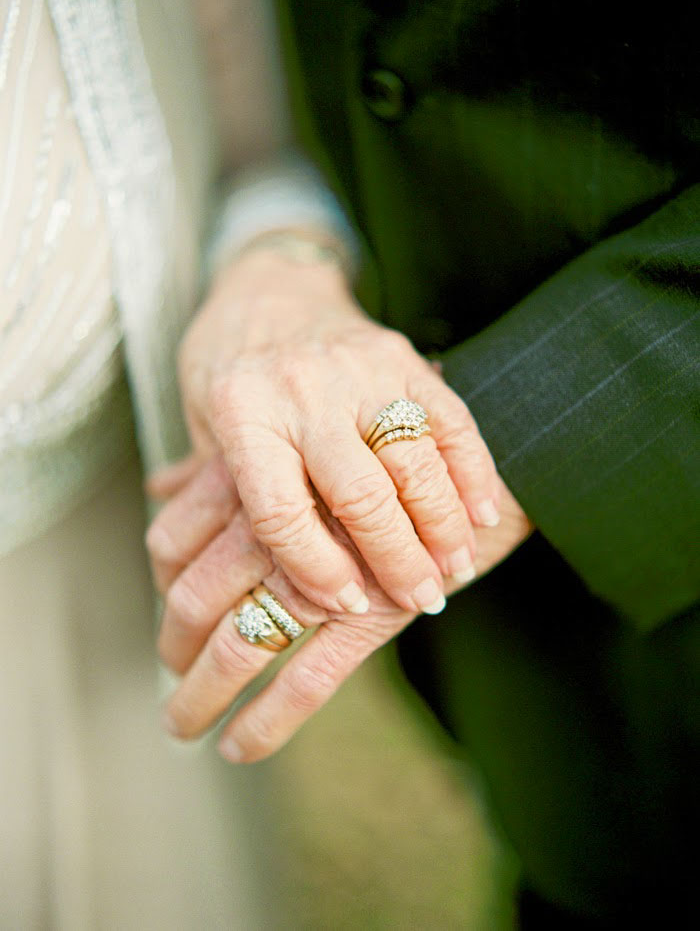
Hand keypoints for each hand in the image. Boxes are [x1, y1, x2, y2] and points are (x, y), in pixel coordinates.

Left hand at [147, 456, 532, 762]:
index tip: (165, 636)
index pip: (173, 539)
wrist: (518, 437)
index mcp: (258, 440)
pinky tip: (241, 744)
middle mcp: (284, 498)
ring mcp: (332, 556)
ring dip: (210, 694)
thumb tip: (162, 485)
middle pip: (199, 595)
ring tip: (189, 727)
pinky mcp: (380, 602)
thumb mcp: (306, 425)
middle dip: (176, 654)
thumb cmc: (397, 430)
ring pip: (248, 637)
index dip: (159, 594)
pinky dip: (272, 715)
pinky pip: (314, 673)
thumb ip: (230, 458)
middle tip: (168, 694)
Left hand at [172, 236, 502, 617]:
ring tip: (457, 568)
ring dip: (443, 523)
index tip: (347, 603)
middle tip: (423, 599)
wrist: (270, 285)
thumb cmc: (230, 365)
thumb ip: (210, 493)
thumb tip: (185, 575)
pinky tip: (483, 513)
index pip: (280, 512)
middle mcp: (302, 389)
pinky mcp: (401, 356)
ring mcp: (358, 368)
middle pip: (360, 493)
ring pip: (414, 460)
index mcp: (242, 412)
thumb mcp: (202, 424)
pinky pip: (449, 419)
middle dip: (398, 559)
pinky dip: (472, 471)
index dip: (316, 569)